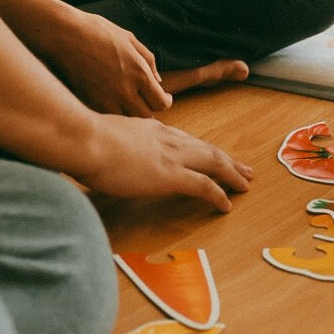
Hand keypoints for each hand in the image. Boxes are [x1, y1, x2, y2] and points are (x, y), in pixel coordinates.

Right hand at [45, 8, 171, 117]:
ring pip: (126, 122)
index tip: (163, 98)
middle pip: (146, 117)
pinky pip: (107, 118)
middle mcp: (125, 90)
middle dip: (150, 110)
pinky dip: (113, 115)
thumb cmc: (97, 31)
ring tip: (129, 104)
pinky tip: (112, 103)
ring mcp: (105, 99)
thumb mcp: (129, 39)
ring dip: (131, 115)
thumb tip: (158, 80)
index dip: (165, 102)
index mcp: (139, 73)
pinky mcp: (89, 103)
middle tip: (147, 102)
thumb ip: (148, 60)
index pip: (160, 103)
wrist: (64, 35)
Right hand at [78, 117, 253, 211]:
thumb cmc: (87, 140)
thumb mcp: (107, 136)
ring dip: (232, 174)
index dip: (203, 149)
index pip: (187, 140)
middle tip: (244, 170)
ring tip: (245, 183)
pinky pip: (204, 185)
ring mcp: (172, 156)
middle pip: (208, 149)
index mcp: (154, 129)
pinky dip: (218, 194)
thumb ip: (118, 145)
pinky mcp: (171, 176)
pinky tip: (227, 204)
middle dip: (228, 161)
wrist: (88, 140)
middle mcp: (169, 139)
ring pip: (213, 163)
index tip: (214, 156)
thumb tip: (112, 154)